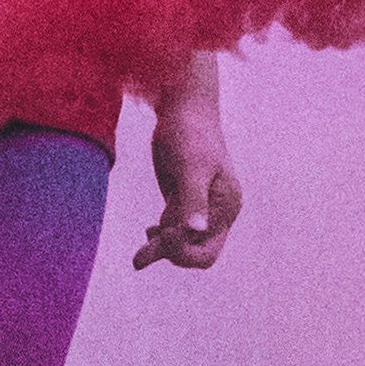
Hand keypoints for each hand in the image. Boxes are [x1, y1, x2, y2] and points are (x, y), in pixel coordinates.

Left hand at [134, 88, 240, 273]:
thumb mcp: (190, 167)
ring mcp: (204, 206)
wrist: (183, 108)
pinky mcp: (187, 199)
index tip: (158, 231)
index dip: (180, 249)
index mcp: (226, 206)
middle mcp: (219, 210)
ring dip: (162, 249)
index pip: (205, 249)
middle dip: (173, 255)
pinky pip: (177, 229)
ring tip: (139, 257)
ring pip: (185, 243)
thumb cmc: (189, 134)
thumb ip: (193, 199)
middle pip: (199, 253)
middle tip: (140, 257)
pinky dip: (163, 236)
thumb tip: (197, 230)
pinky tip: (149, 231)